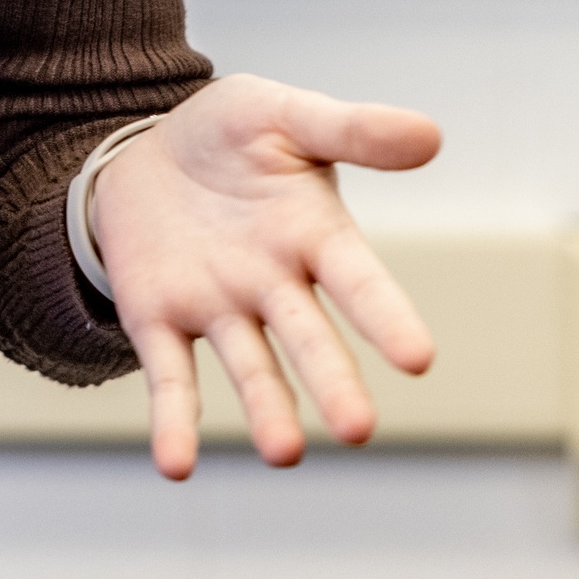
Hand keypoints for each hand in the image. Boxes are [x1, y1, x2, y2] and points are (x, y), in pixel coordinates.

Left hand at [86, 73, 442, 478]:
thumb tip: (431, 135)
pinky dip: (174, 422)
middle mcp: (274, 283)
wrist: (147, 148)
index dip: (385, 316)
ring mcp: (219, 307)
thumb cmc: (231, 134)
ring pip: (251, 367)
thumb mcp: (284, 114)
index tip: (418, 357)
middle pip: (309, 338)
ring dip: (268, 410)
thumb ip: (351, 129)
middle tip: (358, 429)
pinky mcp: (161, 320)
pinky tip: (177, 465)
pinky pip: (171, 377)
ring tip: (284, 453)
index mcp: (313, 233)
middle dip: (333, 380)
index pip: (357, 280)